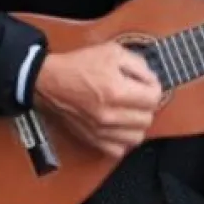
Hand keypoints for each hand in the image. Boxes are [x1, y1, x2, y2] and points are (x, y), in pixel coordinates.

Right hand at [33, 42, 161, 158]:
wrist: (49, 81)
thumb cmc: (80, 65)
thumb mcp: (114, 52)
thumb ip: (140, 65)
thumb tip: (153, 80)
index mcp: (116, 91)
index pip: (154, 98)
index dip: (154, 88)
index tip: (146, 83)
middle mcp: (109, 115)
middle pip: (147, 119)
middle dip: (147, 106)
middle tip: (138, 96)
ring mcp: (99, 130)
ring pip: (136, 137)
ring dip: (137, 124)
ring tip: (130, 112)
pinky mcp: (91, 139)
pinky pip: (118, 150)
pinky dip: (122, 140)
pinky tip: (120, 127)